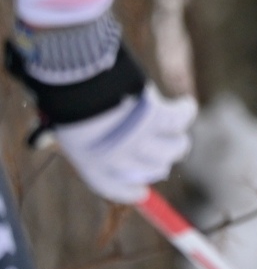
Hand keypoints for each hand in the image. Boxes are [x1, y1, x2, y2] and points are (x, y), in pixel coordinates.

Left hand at [52, 86, 196, 203]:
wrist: (77, 78)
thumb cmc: (71, 101)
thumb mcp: (71, 129)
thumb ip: (84, 144)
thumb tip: (58, 148)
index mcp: (92, 164)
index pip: (117, 188)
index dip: (132, 191)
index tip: (143, 191)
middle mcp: (119, 157)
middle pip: (155, 168)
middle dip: (162, 160)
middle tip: (167, 148)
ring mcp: (140, 138)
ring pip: (175, 147)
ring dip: (178, 138)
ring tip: (175, 125)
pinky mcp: (157, 117)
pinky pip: (181, 118)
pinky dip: (184, 110)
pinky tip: (183, 104)